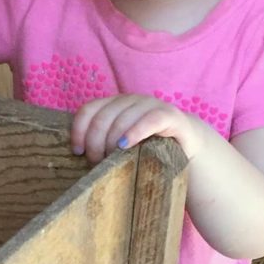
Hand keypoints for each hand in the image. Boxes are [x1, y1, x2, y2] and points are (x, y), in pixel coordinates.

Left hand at [70, 94, 201, 164]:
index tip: (77, 151)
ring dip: (111, 142)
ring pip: (122, 119)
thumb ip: (102, 143)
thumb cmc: (147, 148)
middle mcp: (130, 100)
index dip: (79, 130)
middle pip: (102, 118)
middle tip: (97, 163)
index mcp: (115, 104)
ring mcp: (150, 105)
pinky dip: (134, 132)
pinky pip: (149, 120)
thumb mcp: (121, 144)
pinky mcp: (170, 115)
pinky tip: (125, 146)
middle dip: (95, 143)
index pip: (88, 110)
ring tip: (111, 160)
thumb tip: (77, 156)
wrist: (186, 146)